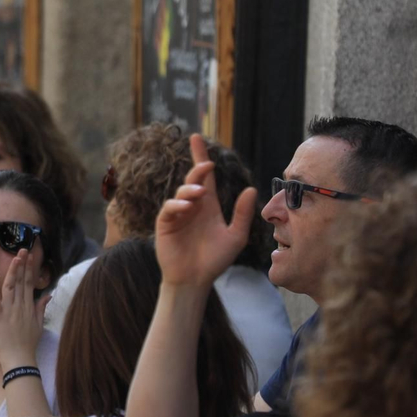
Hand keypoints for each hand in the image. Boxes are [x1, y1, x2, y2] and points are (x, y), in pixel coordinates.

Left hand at [0, 248, 44, 367]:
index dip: (29, 269)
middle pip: (21, 282)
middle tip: (23, 249)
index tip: (30, 256)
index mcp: (29, 307)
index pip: (29, 283)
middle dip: (22, 264)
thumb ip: (41, 308)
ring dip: (12, 271)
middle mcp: (20, 306)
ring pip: (10, 287)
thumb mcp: (38, 325)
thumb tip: (47, 295)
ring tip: (15, 258)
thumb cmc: (28, 343)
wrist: (19, 359)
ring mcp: (8, 311)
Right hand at [155, 133, 257, 288]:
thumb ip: (242, 214)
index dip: (200, 157)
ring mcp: (177, 214)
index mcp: (208, 206)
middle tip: (207, 164)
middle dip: (198, 168)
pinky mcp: (166, 224)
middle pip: (192, 179)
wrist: (195, 279)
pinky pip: (169, 208)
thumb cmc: (214, 260)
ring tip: (199, 193)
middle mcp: (192, 206)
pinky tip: (186, 206)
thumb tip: (250, 188)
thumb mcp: (235, 236)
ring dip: (190, 189)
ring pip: (181, 192)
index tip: (196, 137)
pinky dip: (177, 204)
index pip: (205, 177)